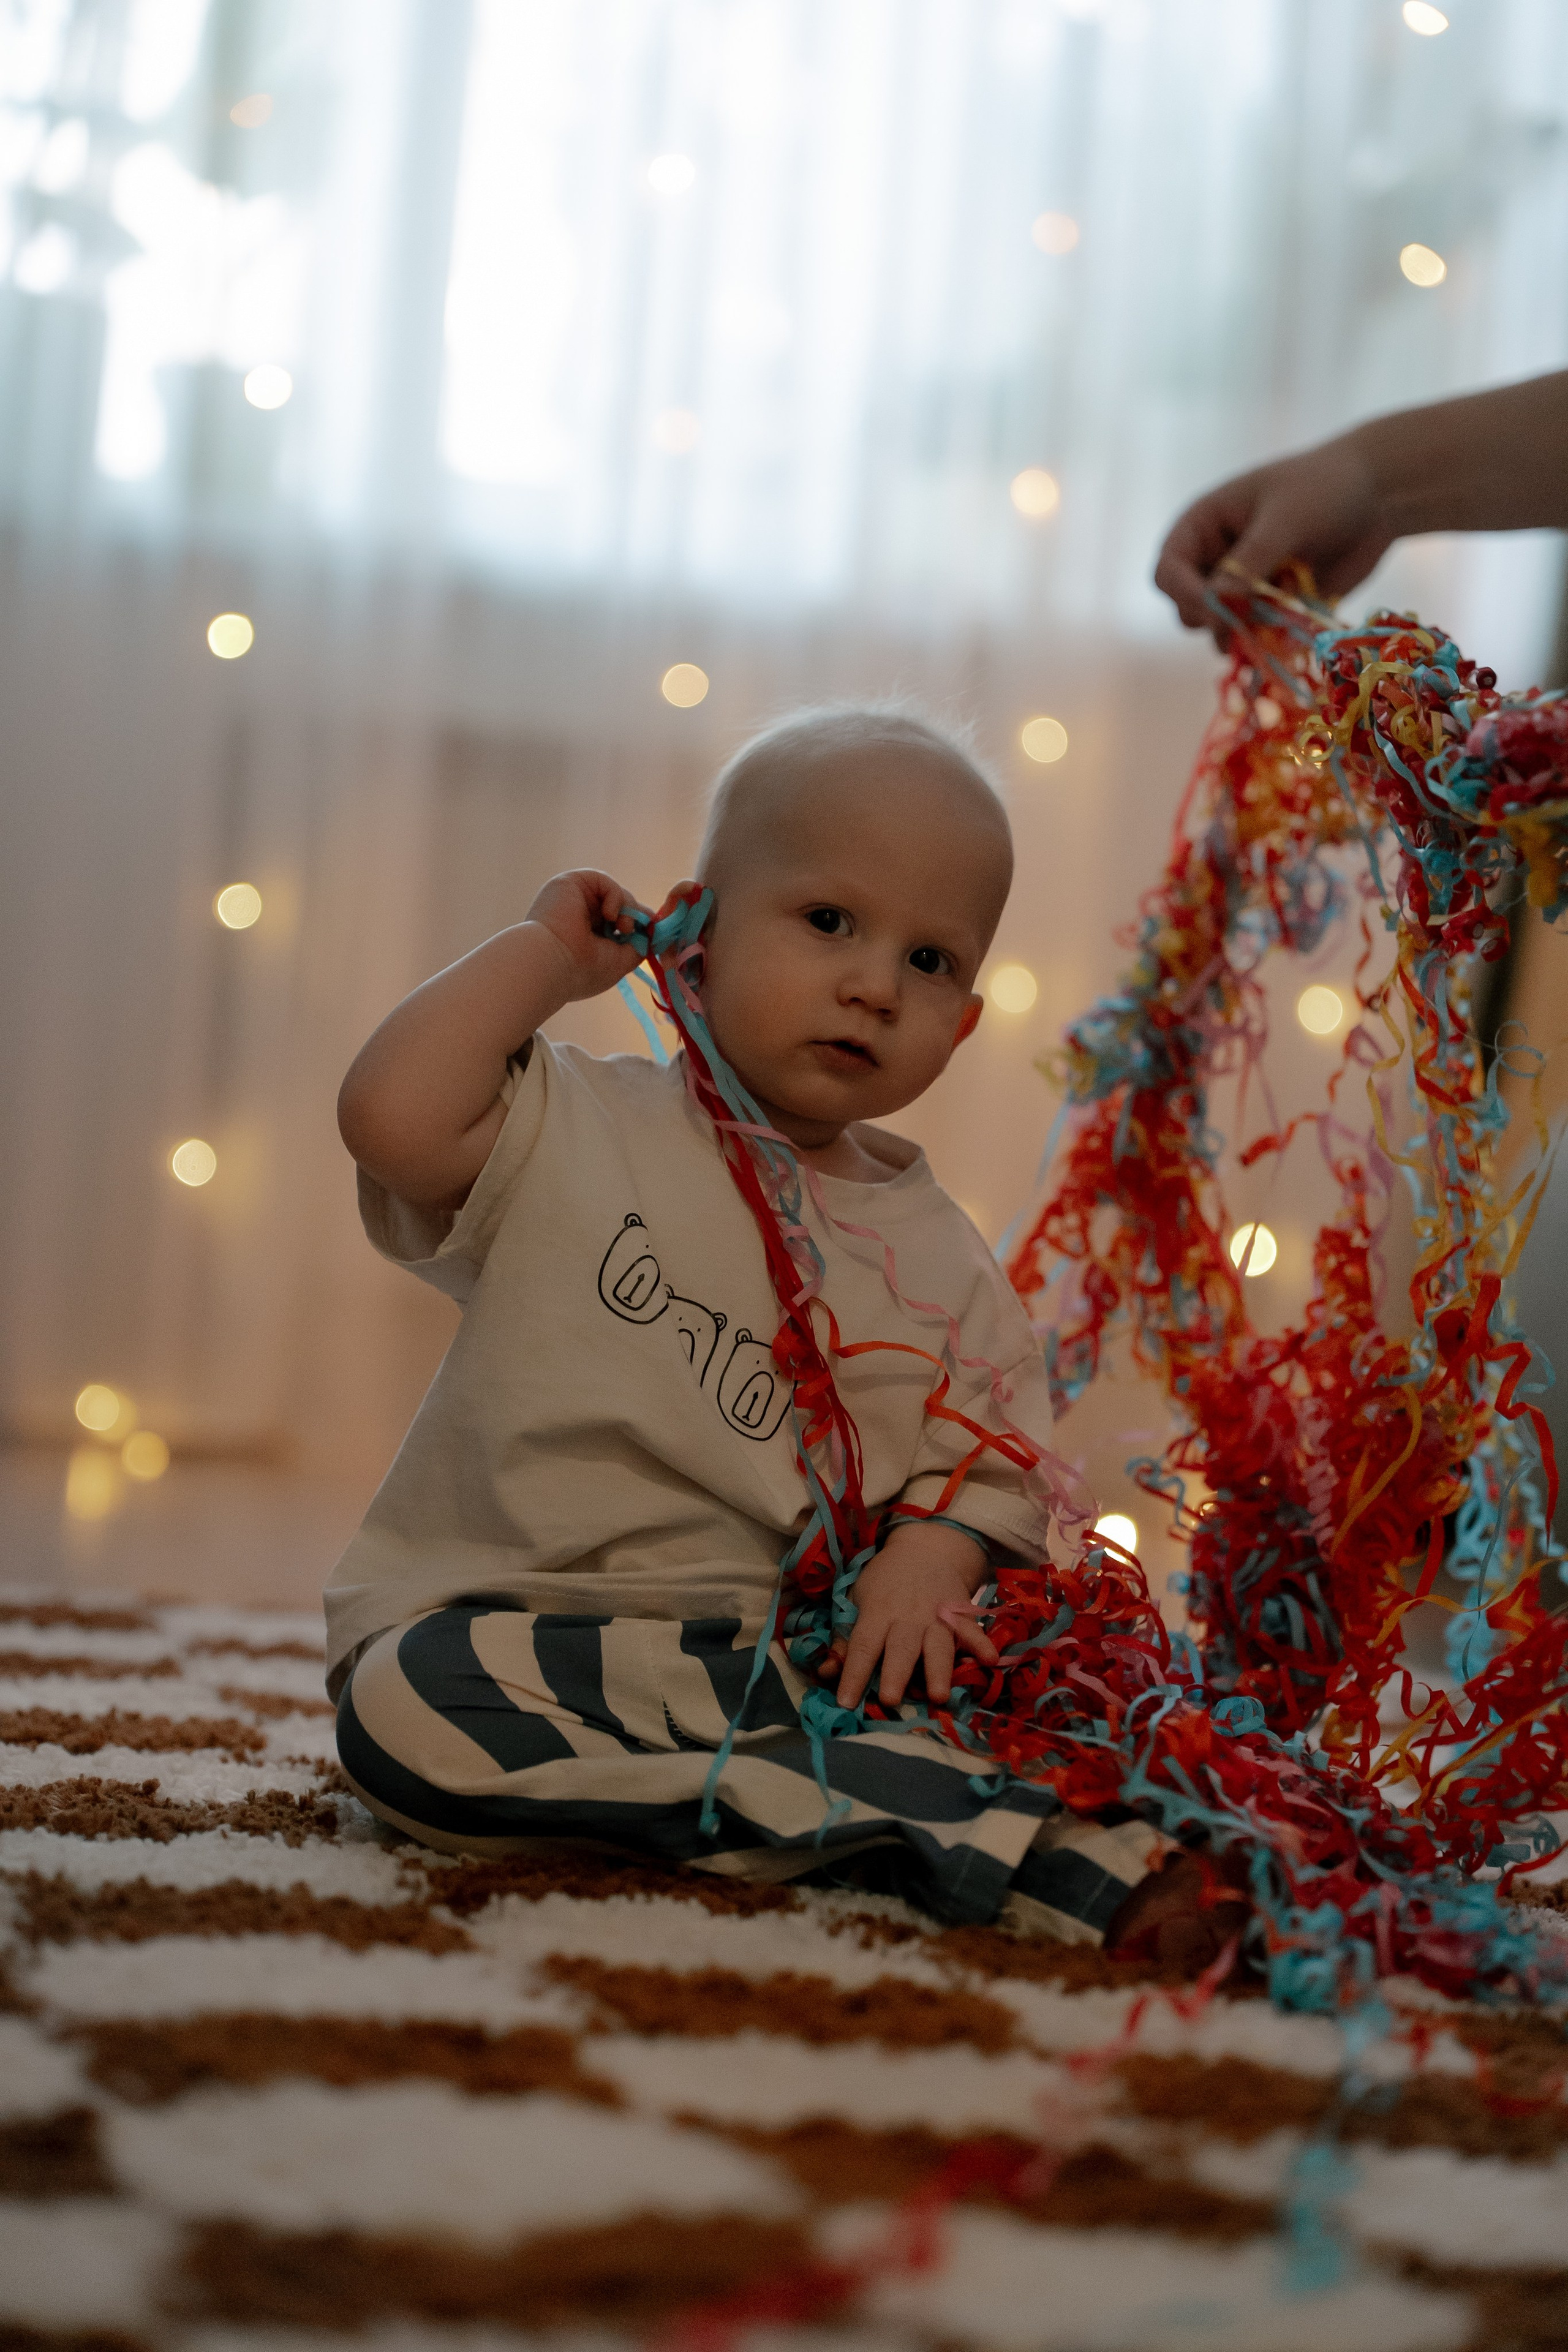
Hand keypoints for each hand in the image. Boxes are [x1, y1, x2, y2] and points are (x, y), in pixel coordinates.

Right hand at [524, 869, 646, 1002]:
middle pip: (619, 906)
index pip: (617, 923)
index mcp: (585, 936)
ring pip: (614, 894)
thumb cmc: (583, 970)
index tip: (652, 935)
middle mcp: (577, 916)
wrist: (553, 964)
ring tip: (623, 929)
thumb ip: (638, 945)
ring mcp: (573, 899)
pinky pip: (604, 881)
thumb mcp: (620, 962)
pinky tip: (610, 916)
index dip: (638, 925)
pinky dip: (616, 897)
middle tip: (635, 932)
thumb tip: (650, 930)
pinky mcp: (570, 882)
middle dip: (635, 917)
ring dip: (627, 910)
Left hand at [817, 1522, 999, 1709]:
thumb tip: (826, 1672)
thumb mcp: (857, 1600)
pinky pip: (973, 1631)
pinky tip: (991, 1660)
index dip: (853, 1674)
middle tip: (890, 1701)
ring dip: (938, 1670)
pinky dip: (982, 1644)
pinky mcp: (961, 1615)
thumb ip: (844, 1639)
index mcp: (877, 1613)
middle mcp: (907, 1617)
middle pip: (901, 1648)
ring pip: (938, 1645)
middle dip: (896, 1674)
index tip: (845, 1702)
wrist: (925, 1549)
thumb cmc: (885, 1581)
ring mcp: (937, 1616)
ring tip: (938, 1696)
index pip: (863, 1646)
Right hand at [1154, 432, 1392, 644]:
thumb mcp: (1286, 518)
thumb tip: (1215, 606)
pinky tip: (1295, 636)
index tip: (1216, 609)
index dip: (1184, 594)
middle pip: (1188, 610)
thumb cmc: (1326, 488)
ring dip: (1245, 637)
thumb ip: (1251, 561)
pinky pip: (1259, 641)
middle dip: (1215, 621)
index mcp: (1204, 526)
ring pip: (1222, 632)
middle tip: (1248, 623)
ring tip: (1278, 627)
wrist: (1380, 496)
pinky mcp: (1273, 611)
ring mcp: (1244, 590)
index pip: (1168, 570)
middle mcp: (1216, 561)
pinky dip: (1272, 645)